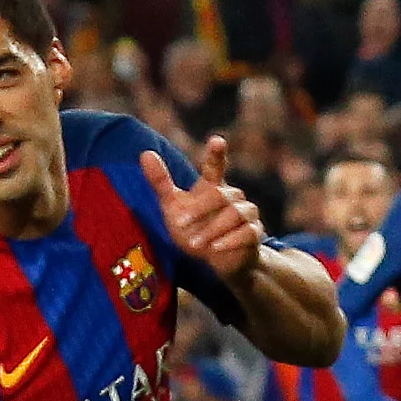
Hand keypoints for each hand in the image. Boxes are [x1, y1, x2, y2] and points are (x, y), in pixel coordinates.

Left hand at [147, 138, 262, 280]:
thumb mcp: (173, 208)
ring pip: (234, 214)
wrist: (216, 260)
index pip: (216, 165)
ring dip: (212, 229)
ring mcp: (246, 213)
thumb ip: (161, 183)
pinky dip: (230, 241)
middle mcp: (232, 196)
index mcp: (212, 186)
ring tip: (194, 244)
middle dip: (199, 210)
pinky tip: (215, 248)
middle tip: (180, 224)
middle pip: (219, 195)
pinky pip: (247, 232)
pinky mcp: (255, 233)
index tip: (217, 140)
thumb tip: (145, 153)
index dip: (216, 154)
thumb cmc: (194, 229)